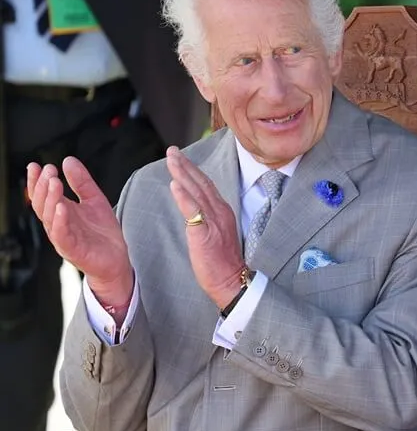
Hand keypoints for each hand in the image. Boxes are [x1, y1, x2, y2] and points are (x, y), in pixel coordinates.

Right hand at [27, 158, 132, 307]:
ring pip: (50, 218)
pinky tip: (62, 207)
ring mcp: (64, 238)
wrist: (117, 260)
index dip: (37, 181)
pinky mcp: (73, 250)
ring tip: (54, 182)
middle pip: (43, 204)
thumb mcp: (95, 201)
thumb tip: (68, 160)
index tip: (35, 165)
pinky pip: (62, 235)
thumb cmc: (103, 234)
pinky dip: (60, 221)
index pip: (43, 195)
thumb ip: (82, 182)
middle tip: (48, 170)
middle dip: (43, 186)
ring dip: (51, 199)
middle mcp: (59, 225)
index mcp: (61, 213)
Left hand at [165, 147, 245, 308]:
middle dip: (185, 165)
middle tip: (172, 150)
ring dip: (183, 174)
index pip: (206, 184)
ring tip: (171, 159)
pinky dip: (184, 198)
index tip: (180, 157)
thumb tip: (194, 206)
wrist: (231, 280)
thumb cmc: (222, 260)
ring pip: (196, 192)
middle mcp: (219, 212)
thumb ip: (207, 216)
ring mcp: (213, 222)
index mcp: (222, 211)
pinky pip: (194, 213)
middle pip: (200, 183)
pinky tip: (175, 185)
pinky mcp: (205, 234)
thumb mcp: (217, 232)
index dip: (192, 169)